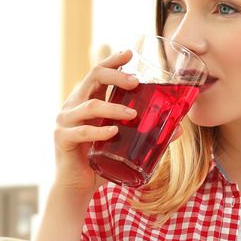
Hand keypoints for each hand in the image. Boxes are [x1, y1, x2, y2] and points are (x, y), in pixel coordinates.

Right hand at [53, 50, 138, 192]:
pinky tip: (113, 132)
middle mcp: (74, 106)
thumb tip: (178, 129)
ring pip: (90, 105)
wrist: (76, 187)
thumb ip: (147, 135)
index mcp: (87, 101)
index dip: (112, 61)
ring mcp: (65, 121)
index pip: (98, 73)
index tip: (129, 53)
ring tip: (133, 114)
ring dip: (113, 107)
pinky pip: (81, 132)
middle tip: (136, 81)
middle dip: (116, 75)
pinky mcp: (62, 139)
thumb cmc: (100, 162)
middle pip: (92, 78)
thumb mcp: (123, 144)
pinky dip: (98, 131)